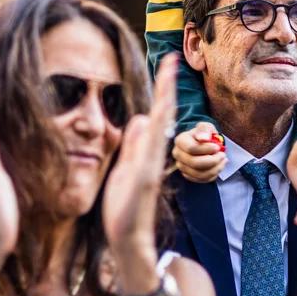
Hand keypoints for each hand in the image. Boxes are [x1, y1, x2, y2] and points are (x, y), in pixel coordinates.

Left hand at [103, 54, 175, 268]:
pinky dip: (157, 128)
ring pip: (161, 125)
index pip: (156, 115)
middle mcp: (153, 155)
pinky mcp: (143, 177)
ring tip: (167, 71)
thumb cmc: (124, 207)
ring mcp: (149, 165)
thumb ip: (132, 145)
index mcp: (146, 152)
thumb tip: (139, 117)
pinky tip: (157, 112)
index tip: (164, 65)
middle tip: (171, 58)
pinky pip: (152, 147)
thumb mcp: (124, 169)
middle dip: (166, 86)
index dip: (160, 90)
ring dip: (164, 99)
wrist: (127, 237)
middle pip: (163, 114)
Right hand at [172, 121, 225, 182]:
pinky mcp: (188, 175)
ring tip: (223, 161)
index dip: (206, 149)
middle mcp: (178, 154)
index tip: (217, 147)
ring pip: (199, 174)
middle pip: (195, 163)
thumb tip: (204, 138)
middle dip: (213, 160)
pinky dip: (213, 175)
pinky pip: (201, 180)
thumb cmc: (204, 134)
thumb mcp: (206, 127)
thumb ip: (205, 129)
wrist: (202, 143)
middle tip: (223, 155)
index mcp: (180, 140)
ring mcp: (181, 166)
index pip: (192, 148)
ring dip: (215, 169)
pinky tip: (218, 167)